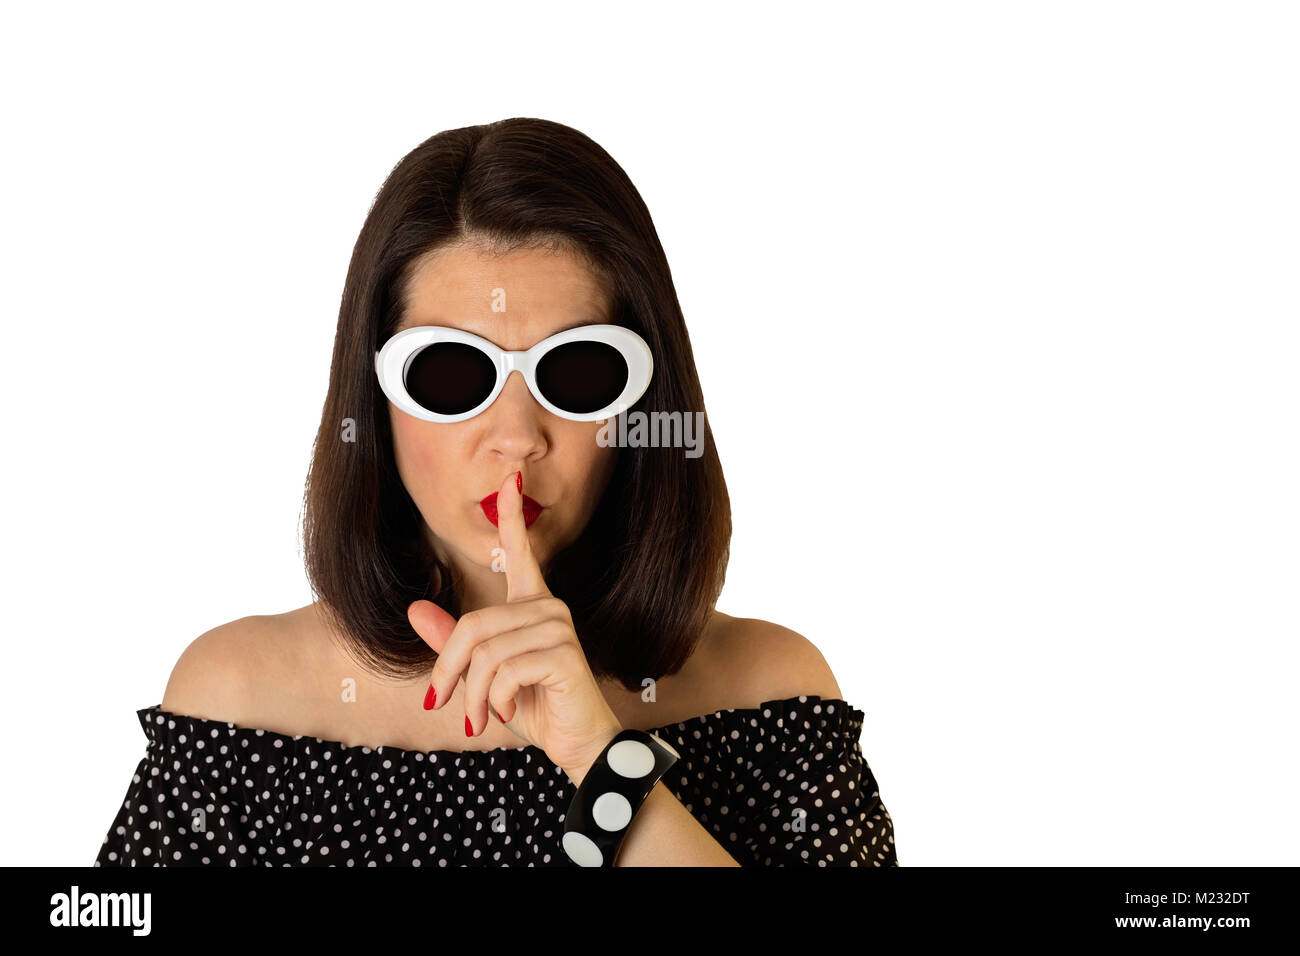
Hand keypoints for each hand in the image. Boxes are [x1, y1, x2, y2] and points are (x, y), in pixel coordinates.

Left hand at [407, 470, 622, 780]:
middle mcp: (549, 607)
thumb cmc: (534, 705)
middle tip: (443, 704)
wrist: (576, 743)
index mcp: (532, 605)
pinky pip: (503, 670)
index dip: (513, 515)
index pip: (520, 551)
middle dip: (449, 671)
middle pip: (473, 624)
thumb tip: (414, 609)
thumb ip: (452, 643)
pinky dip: (494, 700)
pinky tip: (510, 711)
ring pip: (485, 651)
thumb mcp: (482, 677)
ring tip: (482, 716)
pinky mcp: (564, 652)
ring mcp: (558, 627)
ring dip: (472, 694)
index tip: (510, 478)